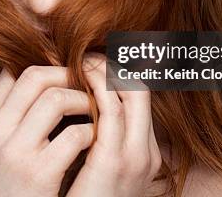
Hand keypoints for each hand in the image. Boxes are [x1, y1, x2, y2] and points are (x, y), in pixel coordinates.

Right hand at [0, 66, 94, 196]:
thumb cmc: (9, 190)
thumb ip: (13, 118)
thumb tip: (42, 83)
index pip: (12, 72)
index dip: (44, 63)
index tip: (66, 69)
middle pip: (35, 77)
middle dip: (68, 75)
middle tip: (86, 85)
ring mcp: (15, 153)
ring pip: (56, 99)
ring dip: (83, 102)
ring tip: (93, 112)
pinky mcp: (38, 174)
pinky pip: (74, 135)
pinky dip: (90, 133)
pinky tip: (93, 141)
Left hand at [66, 52, 160, 196]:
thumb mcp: (96, 169)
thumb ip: (94, 140)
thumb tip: (78, 110)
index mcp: (142, 152)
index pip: (139, 98)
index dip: (119, 72)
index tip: (94, 59)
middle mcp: (145, 151)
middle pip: (141, 88)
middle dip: (114, 64)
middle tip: (86, 53)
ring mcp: (135, 156)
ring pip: (130, 92)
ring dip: (104, 70)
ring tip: (80, 59)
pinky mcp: (116, 162)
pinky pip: (111, 113)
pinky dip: (96, 91)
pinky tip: (76, 81)